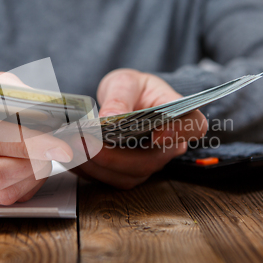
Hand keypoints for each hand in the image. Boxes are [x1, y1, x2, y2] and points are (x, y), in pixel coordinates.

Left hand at [72, 69, 207, 188]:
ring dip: (98, 166)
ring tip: (72, 148)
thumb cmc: (133, 89)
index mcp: (180, 117)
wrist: (123, 100)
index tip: (158, 135)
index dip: (178, 134)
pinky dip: (88, 170)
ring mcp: (148, 163)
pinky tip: (71, 156)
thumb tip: (108, 118)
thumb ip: (120, 98)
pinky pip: (110, 180)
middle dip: (116, 156)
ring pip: (128, 176)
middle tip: (86, 142)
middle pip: (151, 161)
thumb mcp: (126, 83)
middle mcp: (168, 146)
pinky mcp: (127, 173)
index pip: (192, 127)